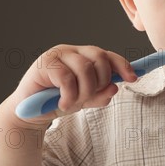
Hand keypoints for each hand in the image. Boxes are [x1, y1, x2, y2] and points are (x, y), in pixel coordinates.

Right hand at [10, 44, 137, 125]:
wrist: (30, 113)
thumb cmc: (58, 102)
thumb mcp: (85, 100)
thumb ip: (101, 94)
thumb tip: (115, 87)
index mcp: (84, 56)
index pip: (108, 56)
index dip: (123, 66)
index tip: (134, 79)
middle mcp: (72, 51)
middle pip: (100, 58)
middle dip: (102, 82)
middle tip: (90, 97)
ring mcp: (57, 55)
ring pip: (85, 68)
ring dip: (85, 91)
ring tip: (74, 103)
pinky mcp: (44, 64)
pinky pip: (67, 78)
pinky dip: (70, 95)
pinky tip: (64, 104)